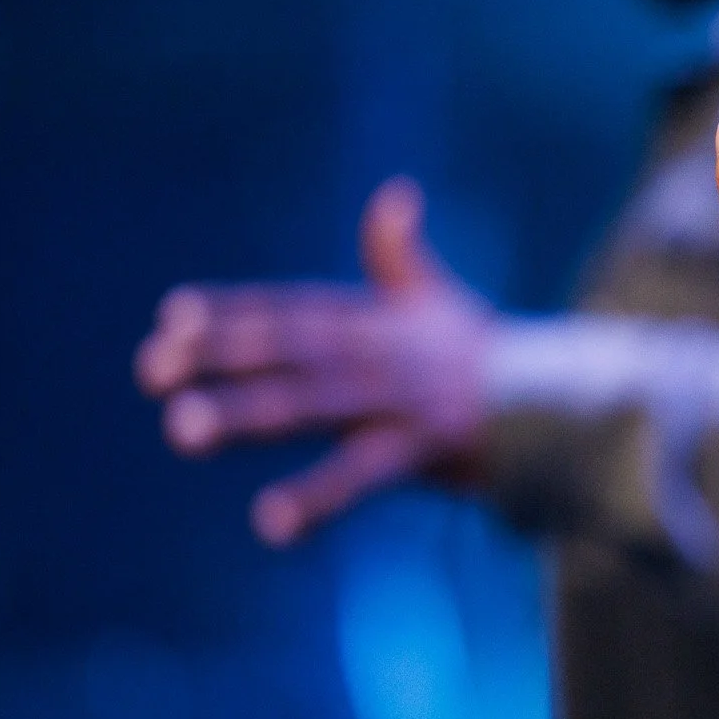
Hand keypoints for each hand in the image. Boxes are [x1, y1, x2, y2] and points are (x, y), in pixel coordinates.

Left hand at [135, 178, 495, 546]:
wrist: (569, 402)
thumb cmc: (491, 359)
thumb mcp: (444, 303)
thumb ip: (403, 257)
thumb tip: (395, 194)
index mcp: (376, 321)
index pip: (290, 310)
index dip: (230, 313)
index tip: (169, 318)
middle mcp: (382, 350)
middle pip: (288, 347)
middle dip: (219, 357)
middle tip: (150, 373)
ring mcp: (403, 396)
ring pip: (311, 402)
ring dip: (244, 413)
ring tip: (181, 431)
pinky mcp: (430, 445)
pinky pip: (364, 474)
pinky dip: (317, 497)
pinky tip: (270, 524)